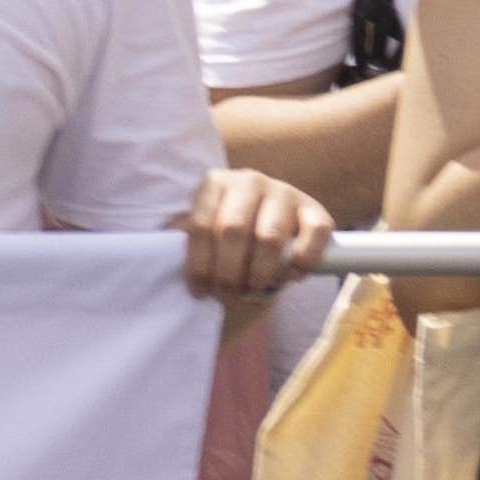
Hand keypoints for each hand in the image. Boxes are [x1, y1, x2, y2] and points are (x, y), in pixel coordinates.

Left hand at [181, 163, 337, 303]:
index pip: (201, 226)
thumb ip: (186, 236)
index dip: (199, 264)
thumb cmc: (232, 231)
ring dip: (260, 273)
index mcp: (216, 183)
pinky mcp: (316, 209)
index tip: (200, 292)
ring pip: (270, 237)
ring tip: (254, 292)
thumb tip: (163, 254)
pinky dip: (303, 260)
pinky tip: (292, 277)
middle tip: (227, 298)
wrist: (276, 220)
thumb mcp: (206, 227)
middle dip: (228, 273)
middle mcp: (250, 181)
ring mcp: (285, 192)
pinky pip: (314, 235)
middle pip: (233, 231)